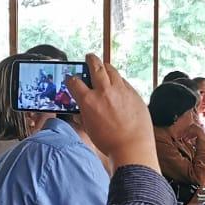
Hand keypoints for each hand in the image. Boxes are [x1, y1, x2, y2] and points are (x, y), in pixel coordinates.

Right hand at [68, 53, 156, 170]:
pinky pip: (124, 81)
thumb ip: (83, 115)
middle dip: (90, 59)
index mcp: (88, 101)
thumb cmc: (109, 142)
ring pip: (112, 70)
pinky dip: (118, 80)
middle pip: (95, 66)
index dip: (71, 79)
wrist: (132, 147)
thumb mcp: (89, 128)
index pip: (74, 82)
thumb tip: (79, 111)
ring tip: (104, 66)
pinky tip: (117, 84)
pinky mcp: (134, 93)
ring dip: (105, 66)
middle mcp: (104, 91)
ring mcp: (121, 90)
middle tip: (89, 57)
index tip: (71, 79)